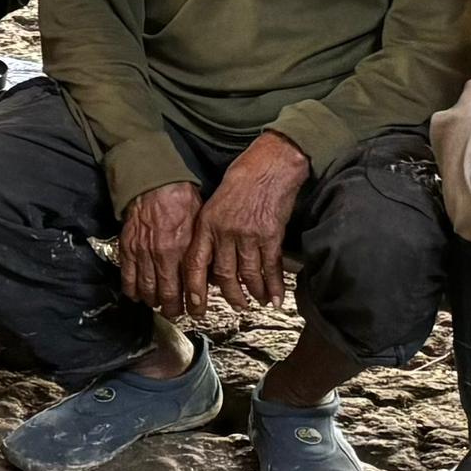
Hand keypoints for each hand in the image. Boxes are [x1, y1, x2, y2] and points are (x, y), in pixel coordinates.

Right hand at [116, 181, 204, 313]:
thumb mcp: (202, 223)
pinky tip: (138, 296)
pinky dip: (132, 290)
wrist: (154, 182)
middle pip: (166, 294)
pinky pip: (127, 277)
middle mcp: (162, 255)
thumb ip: (203, 249)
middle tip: (176, 313)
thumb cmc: (181, 199)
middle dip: (172, 309)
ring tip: (158, 305)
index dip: (191, 304)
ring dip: (153, 301)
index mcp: (182, 249)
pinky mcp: (127, 248)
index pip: (187, 287)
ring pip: (146, 289)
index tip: (195, 311)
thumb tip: (210, 271)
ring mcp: (142, 253)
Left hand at [190, 136, 309, 311]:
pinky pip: (271, 267)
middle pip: (225, 276)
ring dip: (254, 292)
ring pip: (248, 275)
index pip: (195, 263)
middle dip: (231, 296)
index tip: (196, 305)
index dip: (195, 288)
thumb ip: (211, 229)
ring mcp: (248, 235)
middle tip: (236, 306)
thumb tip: (212, 257)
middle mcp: (225, 232)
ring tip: (257, 301)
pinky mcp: (271, 235)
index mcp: (207, 224)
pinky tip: (275, 297)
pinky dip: (274, 285)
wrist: (271, 164)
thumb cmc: (244, 178)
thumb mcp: (216, 202)